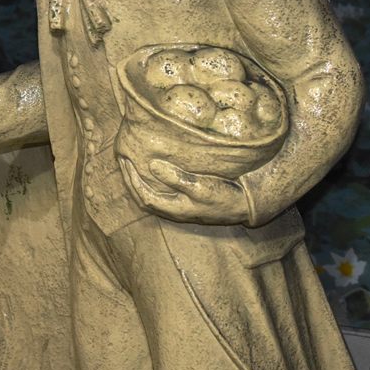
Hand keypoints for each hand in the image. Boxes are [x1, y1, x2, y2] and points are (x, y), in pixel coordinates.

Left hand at [119, 156, 249, 225]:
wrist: (246, 205)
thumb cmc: (224, 197)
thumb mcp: (201, 187)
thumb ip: (177, 178)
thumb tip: (152, 166)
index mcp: (174, 209)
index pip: (143, 195)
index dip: (131, 179)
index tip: (125, 160)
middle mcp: (174, 209)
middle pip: (144, 197)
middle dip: (131, 179)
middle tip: (123, 159)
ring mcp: (181, 206)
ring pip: (152, 194)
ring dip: (140, 180)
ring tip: (133, 163)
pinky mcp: (188, 200)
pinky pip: (163, 191)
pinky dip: (153, 180)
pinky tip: (153, 168)